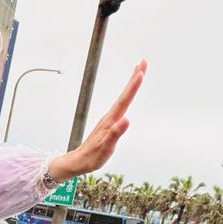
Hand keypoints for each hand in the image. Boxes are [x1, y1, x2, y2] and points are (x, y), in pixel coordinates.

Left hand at [47, 59, 145, 181]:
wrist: (79, 160)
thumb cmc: (92, 157)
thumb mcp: (105, 148)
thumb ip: (115, 134)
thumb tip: (126, 119)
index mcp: (110, 121)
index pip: (124, 100)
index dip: (133, 86)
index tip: (141, 72)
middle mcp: (110, 117)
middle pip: (125, 94)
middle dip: (134, 78)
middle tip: (143, 62)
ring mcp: (110, 119)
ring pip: (123, 98)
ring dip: (131, 84)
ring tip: (139, 72)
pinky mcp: (110, 123)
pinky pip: (121, 105)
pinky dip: (127, 96)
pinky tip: (129, 95)